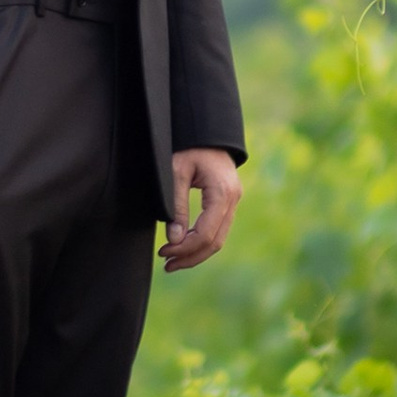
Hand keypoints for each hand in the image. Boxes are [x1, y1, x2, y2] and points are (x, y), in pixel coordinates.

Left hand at [161, 147, 240, 270]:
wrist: (207, 132)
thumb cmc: (189, 147)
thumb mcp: (177, 171)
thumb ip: (176, 205)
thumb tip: (174, 240)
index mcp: (222, 193)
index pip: (205, 233)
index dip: (184, 248)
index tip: (163, 252)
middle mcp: (233, 200)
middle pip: (214, 242)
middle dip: (190, 257)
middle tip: (166, 265)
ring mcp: (234, 202)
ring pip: (218, 240)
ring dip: (196, 253)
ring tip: (172, 262)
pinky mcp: (228, 203)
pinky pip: (218, 230)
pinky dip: (201, 242)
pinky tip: (184, 247)